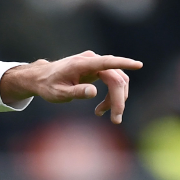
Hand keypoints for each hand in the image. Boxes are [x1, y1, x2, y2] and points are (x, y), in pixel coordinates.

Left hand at [0, 50, 141, 123]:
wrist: (40, 78)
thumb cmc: (48, 86)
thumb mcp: (58, 93)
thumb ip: (76, 92)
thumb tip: (93, 92)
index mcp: (81, 64)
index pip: (107, 62)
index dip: (123, 63)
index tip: (138, 65)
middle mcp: (91, 60)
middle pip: (116, 78)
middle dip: (119, 99)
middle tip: (116, 119)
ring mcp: (95, 63)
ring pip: (117, 80)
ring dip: (115, 99)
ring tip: (100, 114)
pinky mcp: (97, 69)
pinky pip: (112, 81)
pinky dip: (111, 96)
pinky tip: (101, 109)